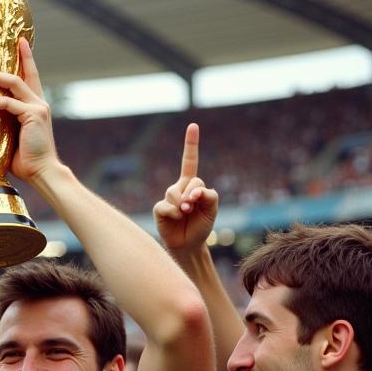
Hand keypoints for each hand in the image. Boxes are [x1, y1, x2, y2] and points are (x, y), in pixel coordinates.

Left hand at [0, 37, 58, 183]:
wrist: (42, 173)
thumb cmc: (26, 162)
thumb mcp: (11, 139)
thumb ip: (3, 125)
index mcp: (35, 108)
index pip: (31, 77)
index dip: (26, 59)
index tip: (20, 42)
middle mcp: (39, 103)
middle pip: (22, 75)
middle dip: (3, 66)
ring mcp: (37, 107)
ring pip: (13, 84)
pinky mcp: (32, 114)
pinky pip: (7, 103)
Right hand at [153, 123, 218, 252]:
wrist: (189, 244)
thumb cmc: (201, 225)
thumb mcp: (212, 209)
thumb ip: (208, 195)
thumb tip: (190, 194)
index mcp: (193, 184)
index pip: (190, 161)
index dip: (191, 144)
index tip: (193, 125)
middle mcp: (179, 188)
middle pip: (190, 181)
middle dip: (195, 195)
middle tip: (194, 208)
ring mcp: (168, 198)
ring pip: (176, 193)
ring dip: (184, 205)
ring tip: (186, 215)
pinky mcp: (159, 209)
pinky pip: (166, 205)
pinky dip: (174, 213)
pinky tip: (177, 218)